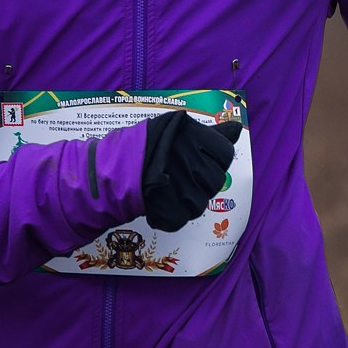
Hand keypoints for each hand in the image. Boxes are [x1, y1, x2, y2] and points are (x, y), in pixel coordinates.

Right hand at [140, 108, 238, 230]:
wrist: (109, 169)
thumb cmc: (146, 145)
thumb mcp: (179, 130)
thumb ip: (212, 134)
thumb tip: (237, 129)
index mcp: (192, 136)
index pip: (225, 153)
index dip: (215, 159)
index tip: (200, 159)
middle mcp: (189, 160)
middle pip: (216, 180)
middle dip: (202, 181)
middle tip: (182, 174)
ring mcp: (180, 186)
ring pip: (201, 203)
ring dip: (188, 199)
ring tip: (169, 188)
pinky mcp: (169, 209)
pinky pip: (183, 218)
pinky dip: (172, 215)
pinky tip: (161, 202)